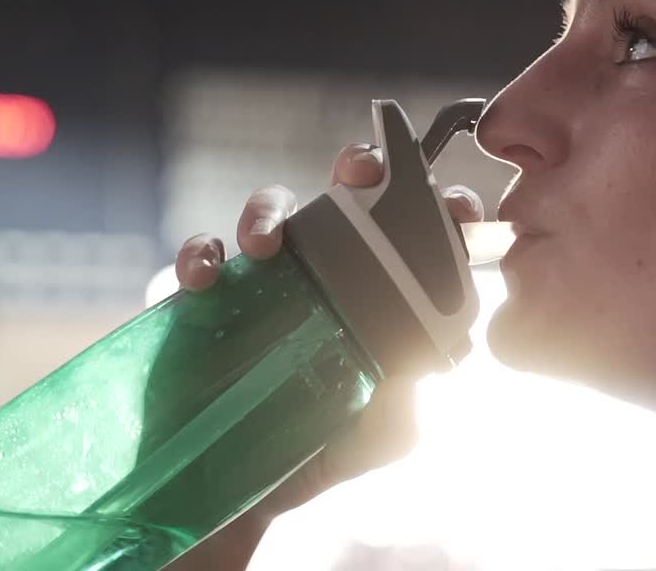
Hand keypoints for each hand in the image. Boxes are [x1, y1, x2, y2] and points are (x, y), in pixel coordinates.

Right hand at [166, 143, 482, 569]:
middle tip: (360, 170)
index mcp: (380, 297)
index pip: (422, 235)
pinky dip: (201, 255)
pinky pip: (203, 254)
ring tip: (265, 245)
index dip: (444, 210)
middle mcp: (328, 274)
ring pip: (274, 208)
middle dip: (362, 164)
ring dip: (269, 209)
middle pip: (350, 195)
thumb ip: (409, 405)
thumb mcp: (380, 438)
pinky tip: (205, 281)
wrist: (233, 491)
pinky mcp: (208, 297)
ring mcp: (267, 280)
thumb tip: (423, 366)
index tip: (454, 208)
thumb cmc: (317, 454)